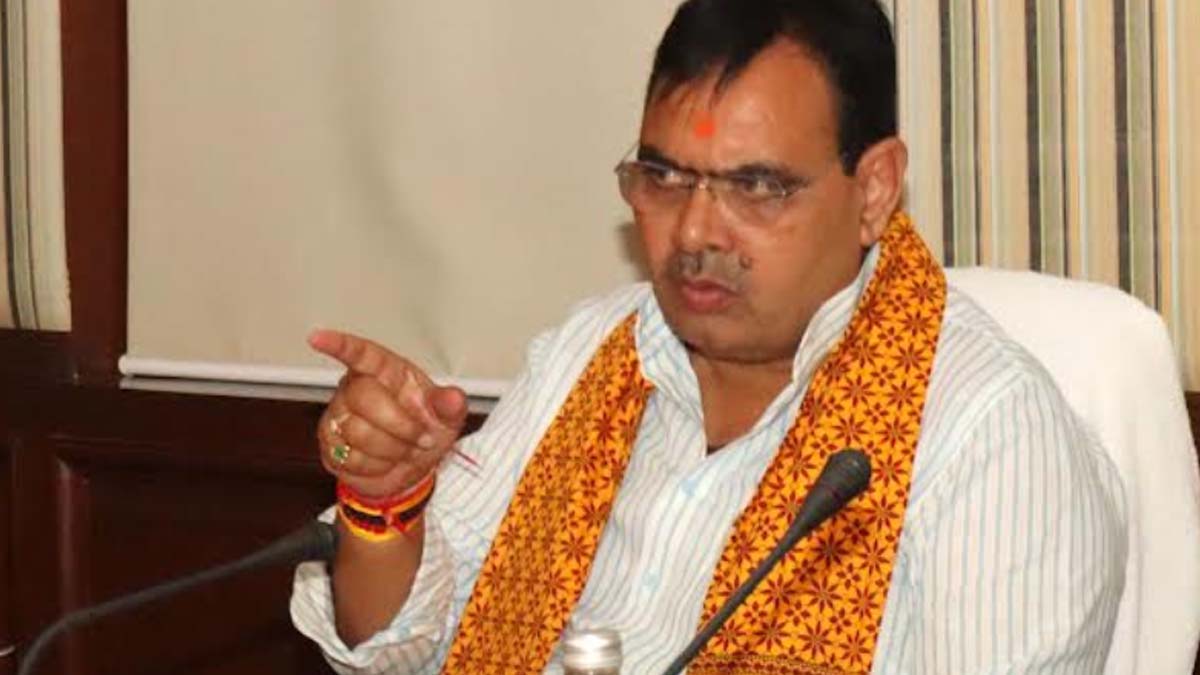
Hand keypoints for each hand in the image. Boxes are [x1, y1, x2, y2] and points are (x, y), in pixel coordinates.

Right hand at [310, 329, 467, 497]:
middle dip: (400, 426)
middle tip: (421, 439)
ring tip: (404, 450)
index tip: (318, 338)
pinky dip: (377, 466)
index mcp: (386, 372)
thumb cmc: (426, 432)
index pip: (361, 354)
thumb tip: (453, 398)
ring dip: (392, 450)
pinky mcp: (330, 445)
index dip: (339, 345)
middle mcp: (356, 388)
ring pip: (357, 432)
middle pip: (364, 398)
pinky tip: (385, 461)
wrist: (413, 472)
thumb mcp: (447, 418)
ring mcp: (339, 416)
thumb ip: (451, 405)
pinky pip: (350, 458)